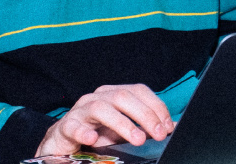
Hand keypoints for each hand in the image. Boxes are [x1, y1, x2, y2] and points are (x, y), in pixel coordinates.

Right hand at [36, 84, 174, 155]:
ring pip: (101, 107)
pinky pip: (73, 126)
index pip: (139, 91)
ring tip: (137, 139)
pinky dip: (84, 131)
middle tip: (158, 134)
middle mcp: (98, 97)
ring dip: (122, 123)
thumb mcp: (125, 131)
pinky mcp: (66, 126)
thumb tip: (171, 127)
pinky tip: (93, 139)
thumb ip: (145, 128)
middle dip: (145, 115)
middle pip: (123, 96)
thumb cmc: (97, 134)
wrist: (65, 144)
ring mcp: (80, 110)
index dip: (156, 107)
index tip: (167, 126)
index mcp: (114, 95)